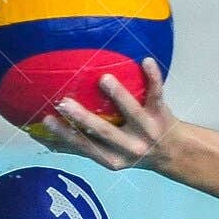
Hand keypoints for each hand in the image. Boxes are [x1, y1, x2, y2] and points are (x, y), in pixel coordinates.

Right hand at [38, 57, 183, 171]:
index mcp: (113, 158)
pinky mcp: (163, 116)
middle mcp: (131, 148)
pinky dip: (154, 78)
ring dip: (119, 96)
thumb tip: (43, 138)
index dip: (67, 136)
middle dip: (84, 119)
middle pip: (105, 133)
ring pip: (133, 113)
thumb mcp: (111, 155)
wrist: (175, 154)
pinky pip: (157, 95)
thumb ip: (84, 146)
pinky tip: (146, 60)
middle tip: (64, 103)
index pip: (86, 147)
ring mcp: (148, 131)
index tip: (46, 119)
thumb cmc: (133, 148)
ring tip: (104, 79)